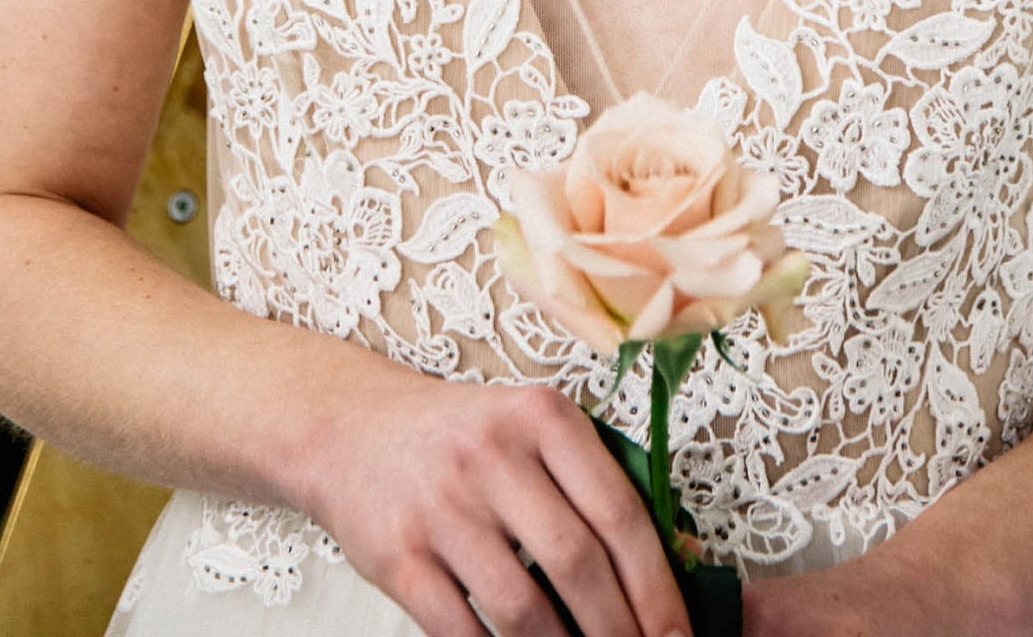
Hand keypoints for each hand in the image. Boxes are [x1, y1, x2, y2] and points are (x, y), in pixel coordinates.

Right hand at [302, 369, 692, 636]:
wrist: (354, 430)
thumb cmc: (465, 438)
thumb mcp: (532, 428)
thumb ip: (593, 480)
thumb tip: (673, 561)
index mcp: (542, 417)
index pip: (620, 512)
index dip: (658, 586)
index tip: (678, 634)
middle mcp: (493, 456)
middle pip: (577, 564)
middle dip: (620, 631)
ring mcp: (443, 508)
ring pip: (522, 609)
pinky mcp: (400, 557)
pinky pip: (462, 631)